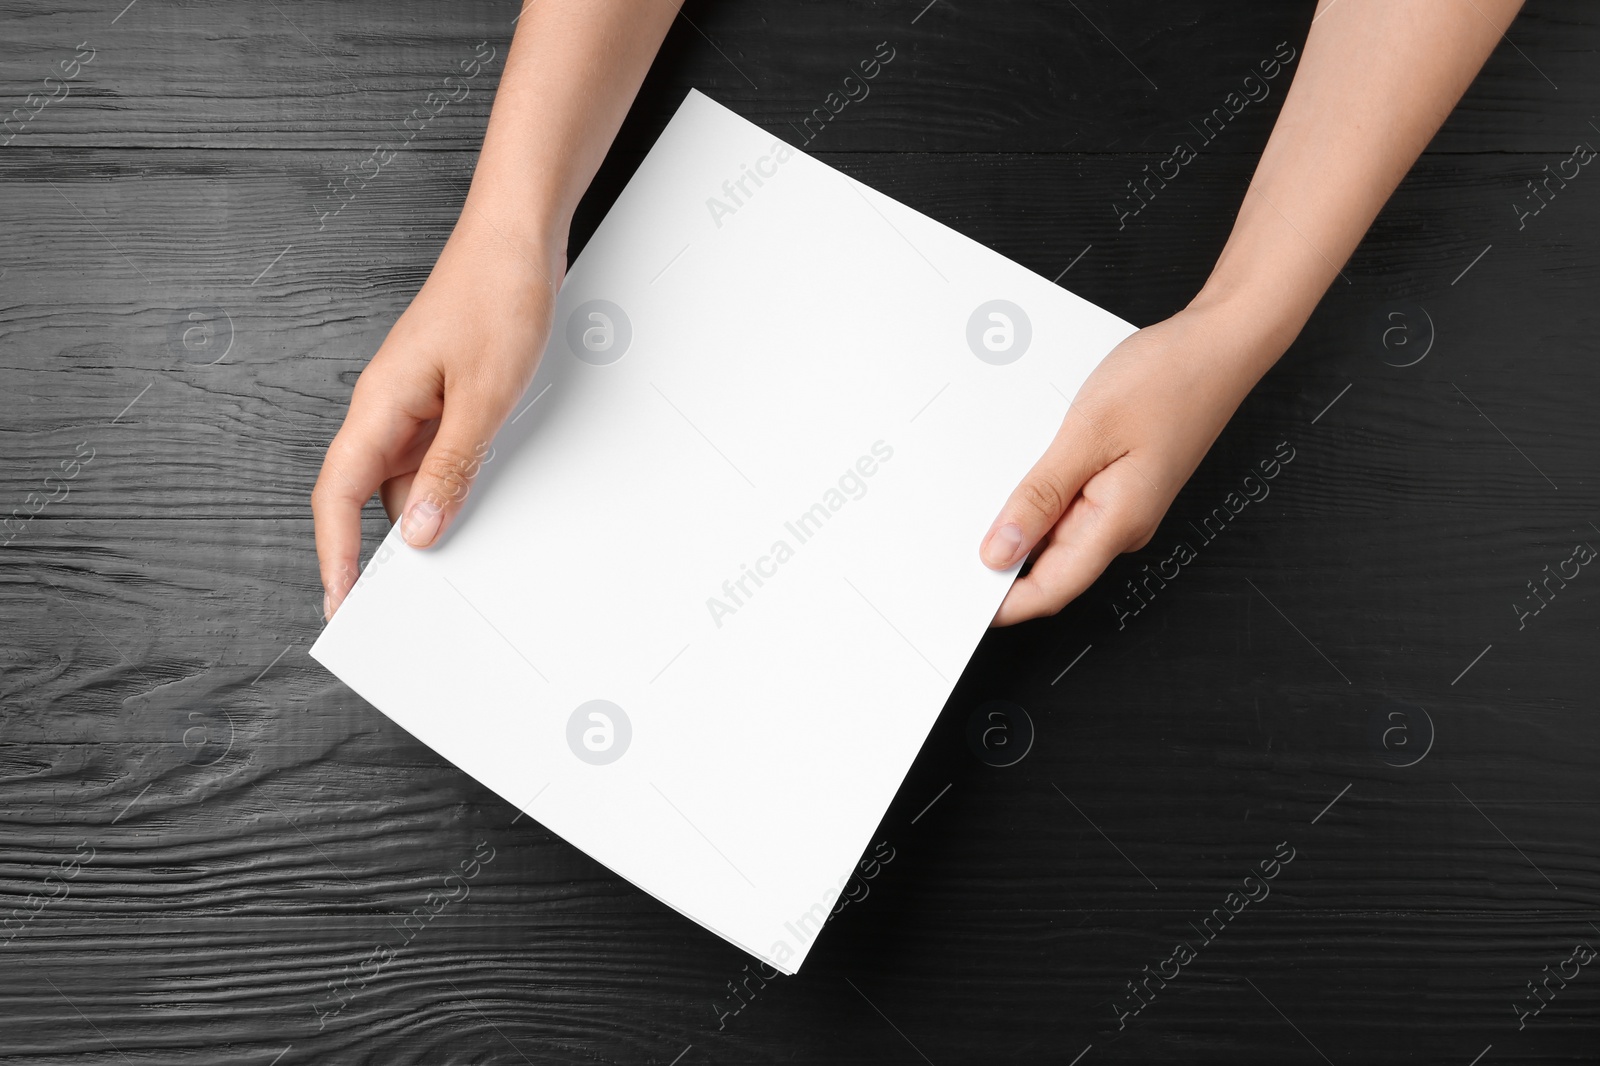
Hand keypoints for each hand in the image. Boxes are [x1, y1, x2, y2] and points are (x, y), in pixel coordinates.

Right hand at [313, 215, 563, 618]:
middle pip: (369, 495)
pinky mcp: (445, 397)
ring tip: (449, 567)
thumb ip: (453, 467)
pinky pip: (436, 456)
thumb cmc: (496, 296)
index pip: (337, 495)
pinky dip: (450, 486)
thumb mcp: (483, 397)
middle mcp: (389, 408)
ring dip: (425, 518)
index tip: (342, 602)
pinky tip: (473, 507)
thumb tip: (424, 531)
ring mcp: (416, 403)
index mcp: (380, 405)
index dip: (335, 555)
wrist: (518, 238)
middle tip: (402, 606)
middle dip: (381, 551)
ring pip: (407, 478)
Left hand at [979, 303, 1279, 625]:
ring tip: (984, 492)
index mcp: (1118, 524)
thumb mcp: (1087, 433)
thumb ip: (1041, 497)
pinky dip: (1040, 494)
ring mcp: (1122, 504)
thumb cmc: (1167, 379)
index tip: (959, 599)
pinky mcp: (1120, 482)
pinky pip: (1070, 503)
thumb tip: (1000, 550)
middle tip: (953, 539)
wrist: (1217, 344)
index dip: (1002, 605)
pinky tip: (1021, 468)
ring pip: (1058, 533)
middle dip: (1002, 560)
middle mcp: (1122, 524)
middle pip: (1050, 566)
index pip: (1051, 591)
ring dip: (1020, 521)